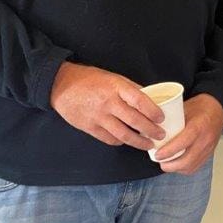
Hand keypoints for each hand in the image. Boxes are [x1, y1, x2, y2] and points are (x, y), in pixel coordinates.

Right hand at [49, 62, 163, 150]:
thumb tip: (150, 99)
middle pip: (134, 120)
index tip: (162, 118)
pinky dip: (121, 142)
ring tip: (149, 144)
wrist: (60, 85)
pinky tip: (128, 141)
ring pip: (123, 134)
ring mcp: (98, 117)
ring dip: (138, 142)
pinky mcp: (89, 127)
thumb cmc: (90, 79)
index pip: (139, 100)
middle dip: (150, 130)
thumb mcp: (113, 78)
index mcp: (116, 87)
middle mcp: (108, 103)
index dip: (152, 111)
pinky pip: (109, 139)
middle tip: (161, 135)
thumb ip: (131, 89)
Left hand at [156, 94, 222, 174]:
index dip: (169, 151)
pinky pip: (196, 167)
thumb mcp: (185, 108)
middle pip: (187, 160)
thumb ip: (171, 120)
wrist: (218, 110)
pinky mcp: (209, 154)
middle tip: (160, 161)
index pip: (184, 142)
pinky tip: (177, 164)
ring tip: (166, 163)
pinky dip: (184, 169)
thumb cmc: (201, 108)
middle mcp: (205, 139)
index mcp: (199, 125)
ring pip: (191, 166)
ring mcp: (209, 148)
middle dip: (170, 165)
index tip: (157, 154)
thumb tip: (153, 128)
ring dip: (176, 168)